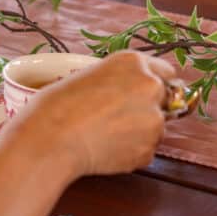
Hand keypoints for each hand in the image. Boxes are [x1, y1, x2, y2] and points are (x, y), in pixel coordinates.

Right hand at [1, 51, 172, 176]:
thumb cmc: (56, 106)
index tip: (143, 95)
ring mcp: (154, 120)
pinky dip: (130, 153)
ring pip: (154, 128)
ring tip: (104, 136)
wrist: (51, 139)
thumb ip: (117, 81)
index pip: (166, 72)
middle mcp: (150, 86)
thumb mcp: (88, 76)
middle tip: (116, 118)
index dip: (152, 84)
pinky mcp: (149, 149)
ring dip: (138, 133)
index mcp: (133, 62)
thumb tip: (126, 96)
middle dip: (146, 109)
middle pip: (163, 100)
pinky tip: (104, 150)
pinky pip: (144, 151)